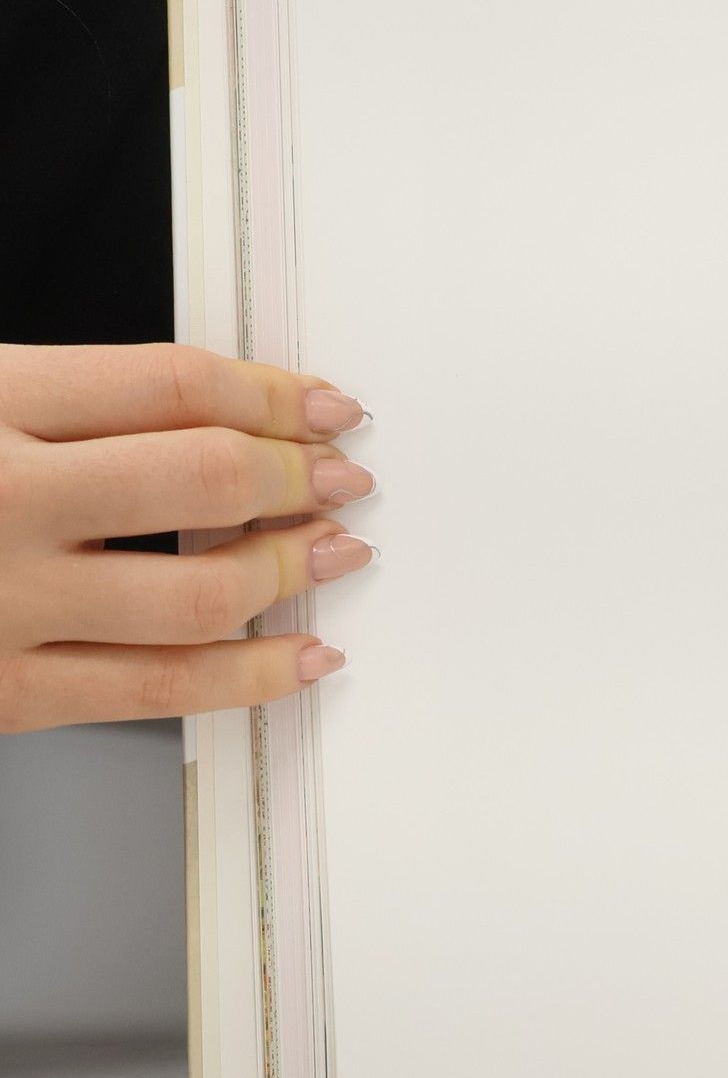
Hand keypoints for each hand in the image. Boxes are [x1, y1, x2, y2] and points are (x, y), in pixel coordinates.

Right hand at [0, 344, 375, 732]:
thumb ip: (70, 401)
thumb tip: (222, 408)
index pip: (171, 383)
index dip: (273, 393)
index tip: (326, 407)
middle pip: (201, 477)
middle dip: (299, 475)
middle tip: (344, 478)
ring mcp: (6, 605)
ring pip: (199, 594)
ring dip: (292, 569)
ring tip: (337, 552)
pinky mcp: (10, 694)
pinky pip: (163, 691)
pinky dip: (254, 676)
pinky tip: (303, 655)